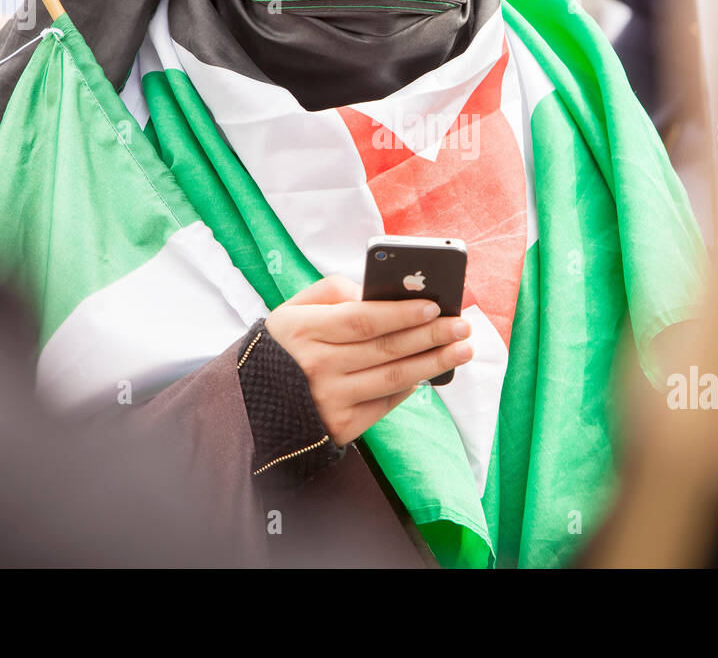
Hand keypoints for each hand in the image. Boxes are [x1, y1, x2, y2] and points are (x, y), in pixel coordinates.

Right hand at [264, 275, 473, 446]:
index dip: (401, 313)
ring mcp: (329, 400)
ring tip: (462, 349)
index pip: (362, 320)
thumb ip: (334, 292)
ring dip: (433, 363)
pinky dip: (411, 387)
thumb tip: (379, 294)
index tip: (434, 304)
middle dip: (431, 335)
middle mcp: (316, 367)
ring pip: (392, 378)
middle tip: (462, 326)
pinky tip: (430, 372)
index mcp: (303, 330)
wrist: (254, 402)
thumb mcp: (295, 309)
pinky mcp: (340, 426)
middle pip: (385, 349)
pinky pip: (386, 404)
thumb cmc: (286, 345)